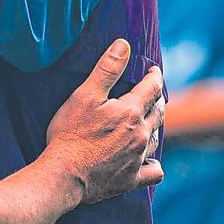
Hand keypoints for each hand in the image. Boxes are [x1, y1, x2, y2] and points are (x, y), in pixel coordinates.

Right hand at [45, 39, 164, 203]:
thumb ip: (107, 69)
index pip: (151, 88)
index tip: (152, 69)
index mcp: (131, 112)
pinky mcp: (132, 179)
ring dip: (154, 126)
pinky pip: (154, 171)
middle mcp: (140, 135)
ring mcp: (138, 158)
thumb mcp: (85, 95)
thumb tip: (124, 45)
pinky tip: (149, 160)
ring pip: (156, 138)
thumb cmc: (70, 132)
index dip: (153, 76)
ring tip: (147, 121)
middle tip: (151, 92)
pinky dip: (154, 163)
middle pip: (158, 112)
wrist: (65, 174)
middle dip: (156, 99)